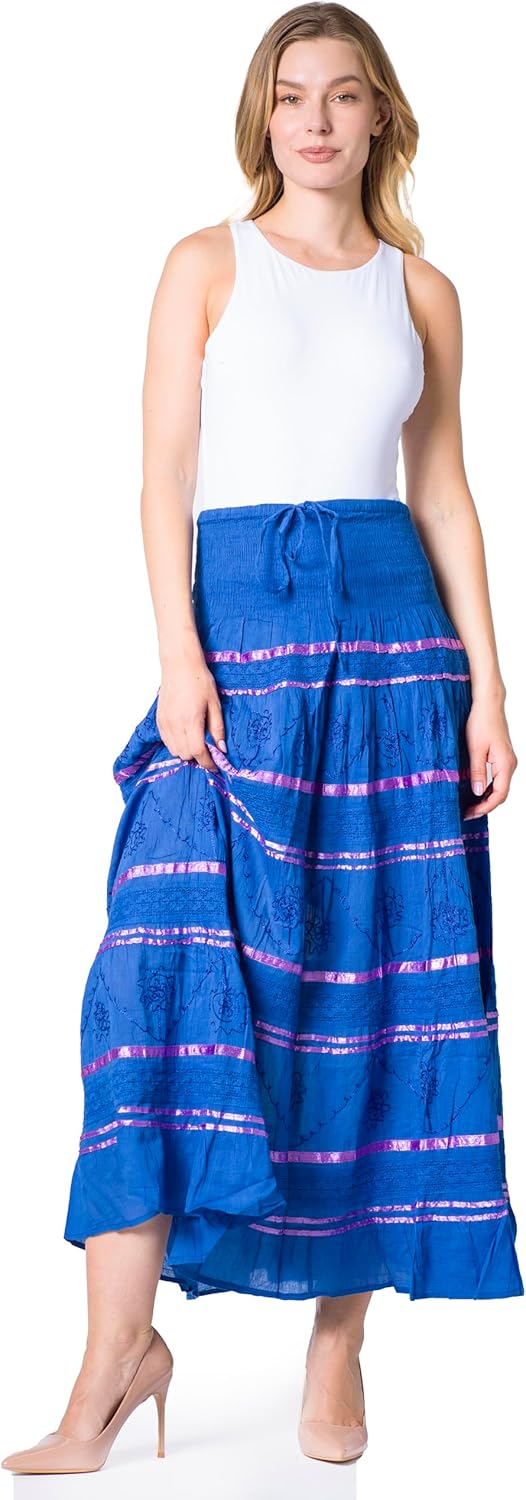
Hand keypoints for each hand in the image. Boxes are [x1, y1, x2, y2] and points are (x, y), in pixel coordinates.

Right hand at [156, 633, 225, 771]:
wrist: (179, 665)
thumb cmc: (199, 680)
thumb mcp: (215, 704)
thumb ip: (217, 728)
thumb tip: (222, 748)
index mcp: (191, 721)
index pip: (198, 752)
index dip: (208, 763)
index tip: (215, 765)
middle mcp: (175, 724)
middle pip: (185, 755)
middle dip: (198, 756)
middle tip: (208, 750)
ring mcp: (165, 722)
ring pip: (174, 750)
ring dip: (186, 751)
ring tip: (196, 741)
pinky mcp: (159, 719)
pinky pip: (166, 741)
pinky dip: (176, 744)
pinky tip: (185, 734)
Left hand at [463, 696, 517, 818]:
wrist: (488, 704)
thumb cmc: (481, 722)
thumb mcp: (475, 749)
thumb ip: (477, 772)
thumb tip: (477, 792)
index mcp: (505, 764)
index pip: (499, 794)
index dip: (485, 807)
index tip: (471, 813)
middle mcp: (510, 765)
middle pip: (501, 794)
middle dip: (485, 806)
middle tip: (467, 813)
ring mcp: (507, 761)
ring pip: (499, 787)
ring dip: (486, 798)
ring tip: (469, 805)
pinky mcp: (502, 758)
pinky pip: (498, 778)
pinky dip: (488, 788)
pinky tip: (475, 791)